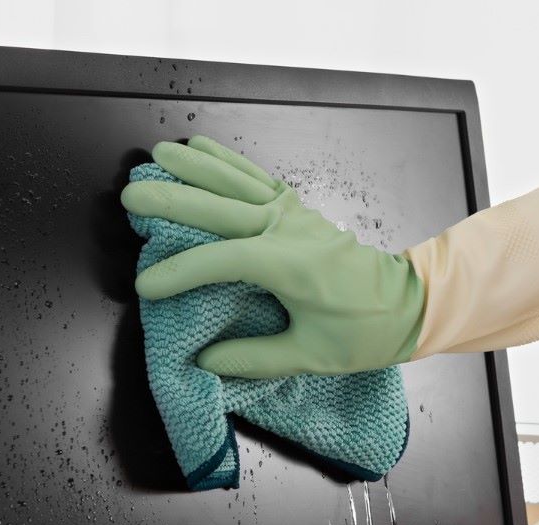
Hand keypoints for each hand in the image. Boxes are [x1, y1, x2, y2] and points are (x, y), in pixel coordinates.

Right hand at [120, 136, 425, 378]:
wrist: (407, 304)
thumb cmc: (364, 332)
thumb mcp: (310, 356)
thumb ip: (254, 358)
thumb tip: (205, 362)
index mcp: (292, 265)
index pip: (223, 261)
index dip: (181, 273)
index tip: (146, 287)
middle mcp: (290, 230)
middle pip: (221, 209)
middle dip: (173, 201)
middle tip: (131, 196)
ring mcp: (294, 214)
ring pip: (236, 183)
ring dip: (194, 167)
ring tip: (156, 155)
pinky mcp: (297, 209)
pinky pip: (257, 177)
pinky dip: (228, 161)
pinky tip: (201, 148)